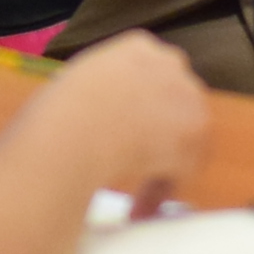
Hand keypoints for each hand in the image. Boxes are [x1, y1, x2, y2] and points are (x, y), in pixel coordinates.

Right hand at [31, 30, 208, 212]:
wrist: (75, 130)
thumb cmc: (58, 111)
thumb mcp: (77, 84)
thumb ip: (103, 92)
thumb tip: (101, 121)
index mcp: (137, 46)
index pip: (154, 76)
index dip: (144, 110)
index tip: (129, 136)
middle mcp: (169, 63)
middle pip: (177, 103)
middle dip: (160, 137)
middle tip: (137, 168)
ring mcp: (187, 95)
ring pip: (184, 137)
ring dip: (162, 169)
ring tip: (135, 200)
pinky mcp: (195, 131)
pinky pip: (184, 169)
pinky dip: (162, 191)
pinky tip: (138, 207)